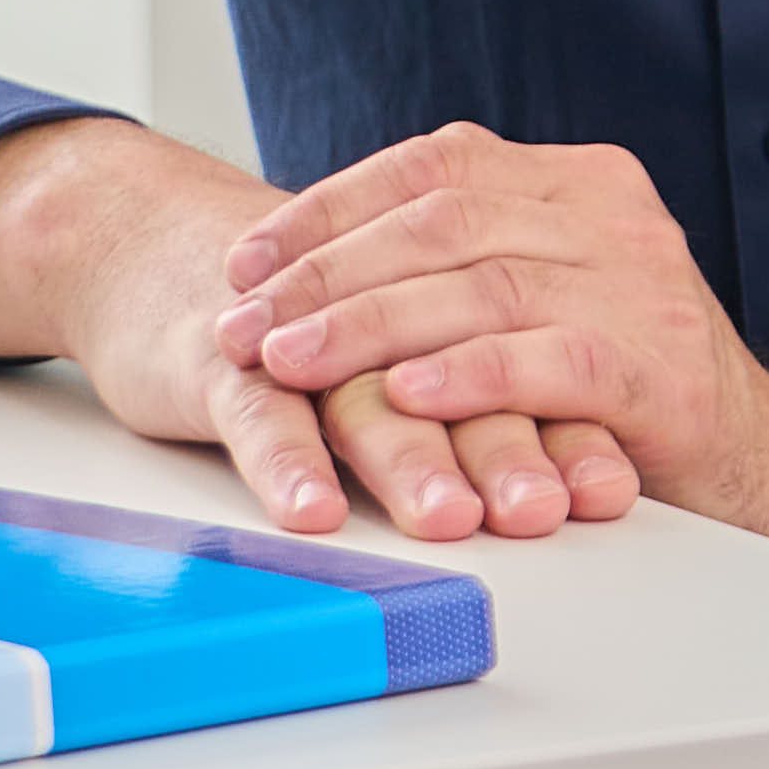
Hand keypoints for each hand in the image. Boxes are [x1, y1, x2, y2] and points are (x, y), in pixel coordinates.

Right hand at [0, 116, 630, 544]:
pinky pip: (256, 408)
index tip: (611, 488)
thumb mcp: (410, 338)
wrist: (157, 251)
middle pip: (455, 362)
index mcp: (441, 284)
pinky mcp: (216, 353)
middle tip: (542, 510)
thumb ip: (498, 382)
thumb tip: (611, 473)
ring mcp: (297, 326)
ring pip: (365, 386)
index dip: (569, 417)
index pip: (522, 347)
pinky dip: (286, 459)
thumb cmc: (310, 318)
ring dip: (409, 455)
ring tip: (447, 518)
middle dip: (506, 440)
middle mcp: (379, 301)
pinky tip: (311, 508)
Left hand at [215, 123, 768, 582]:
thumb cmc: (629, 386)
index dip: (327, 210)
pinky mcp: (661, 368)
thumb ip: (469, 259)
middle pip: (440, 222)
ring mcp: (642, 286)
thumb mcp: (551, 294)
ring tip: (287, 358)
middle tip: (241, 320)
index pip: (432, 165)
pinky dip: (467, 374)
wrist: (765, 462)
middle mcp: (614, 215)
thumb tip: (317, 255)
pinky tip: (406, 393)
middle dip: (323, 273)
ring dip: (367, 326)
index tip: (245, 258)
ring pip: (478, 286)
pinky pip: (547, 359)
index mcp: (579, 180)